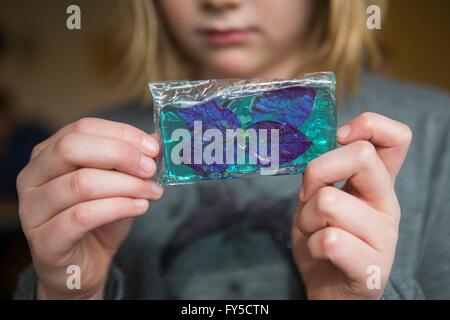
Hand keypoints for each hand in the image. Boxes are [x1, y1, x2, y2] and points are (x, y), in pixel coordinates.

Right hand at [16, 118, 162, 298]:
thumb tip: (155, 140)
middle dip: (121, 155)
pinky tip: (140, 207)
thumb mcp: (117, 184)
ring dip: (126, 185)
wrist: (83, 266)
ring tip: (152, 192)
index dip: (121, 134)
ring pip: (81, 183)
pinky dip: (118, 208)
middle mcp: (33, 176)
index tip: (153, 148)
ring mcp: (33, 209)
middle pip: (73, 148)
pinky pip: (83, 216)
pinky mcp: (44, 240)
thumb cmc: (98, 220)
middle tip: (151, 169)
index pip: (82, 128)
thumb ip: (131, 162)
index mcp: (48, 154)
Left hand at [291, 112, 411, 298]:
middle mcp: (387, 204)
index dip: (368, 125)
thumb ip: (324, 174)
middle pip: (360, 156)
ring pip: (328, 202)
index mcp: (376, 184)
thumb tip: (323, 143)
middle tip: (307, 195)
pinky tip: (320, 253)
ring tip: (313, 232)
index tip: (339, 138)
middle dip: (317, 172)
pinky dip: (311, 245)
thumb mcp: (318, 198)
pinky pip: (329, 240)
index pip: (396, 137)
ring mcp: (384, 236)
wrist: (328, 288)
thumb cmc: (321, 238)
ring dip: (306, 218)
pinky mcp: (373, 267)